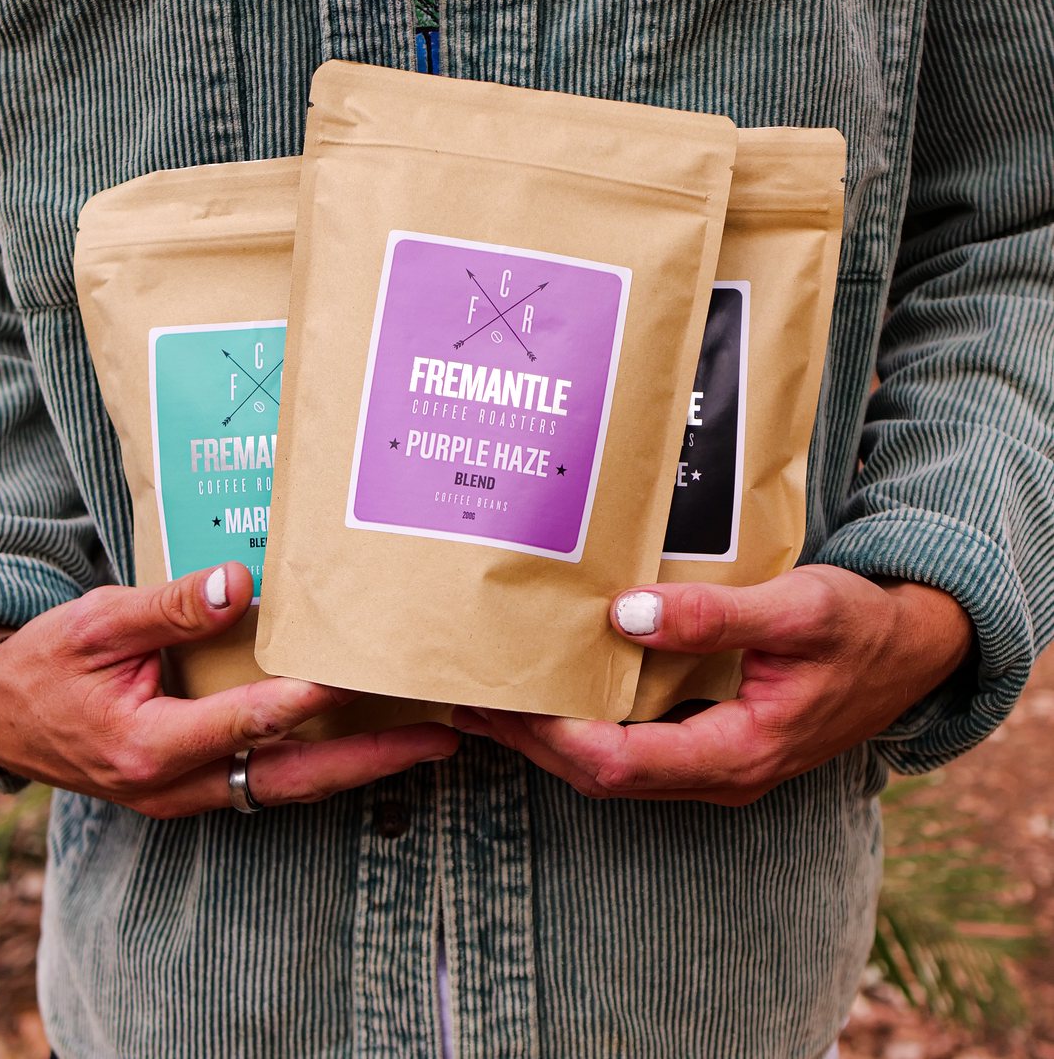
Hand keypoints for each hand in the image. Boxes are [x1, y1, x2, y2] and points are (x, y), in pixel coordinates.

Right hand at [0, 563, 457, 815]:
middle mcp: (175, 784)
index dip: (308, 701)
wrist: (1, 718)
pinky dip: (319, 763)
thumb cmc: (47, 666)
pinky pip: (268, 780)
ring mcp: (187, 793)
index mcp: (148, 744)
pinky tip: (360, 738)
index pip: (247, 722)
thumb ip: (170, 608)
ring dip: (355, 768)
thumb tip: (240, 584)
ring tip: (424, 742)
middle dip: (370, 763)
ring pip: (287, 787)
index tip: (361, 679)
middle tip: (438, 742)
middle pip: (291, 780)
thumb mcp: (98, 623)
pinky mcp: (196, 786)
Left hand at [453, 564, 972, 804]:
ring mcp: (714, 760)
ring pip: (616, 763)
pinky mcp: (714, 737)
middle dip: (534, 741)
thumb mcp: (798, 611)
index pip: (621, 764)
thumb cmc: (861, 628)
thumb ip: (717, 616)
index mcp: (737, 752)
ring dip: (553, 734)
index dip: (555, 738)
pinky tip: (562, 682)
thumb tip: (627, 615)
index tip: (503, 702)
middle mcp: (718, 771)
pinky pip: (636, 743)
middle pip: (603, 773)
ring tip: (496, 692)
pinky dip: (589, 720)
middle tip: (470, 699)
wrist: (914, 648)